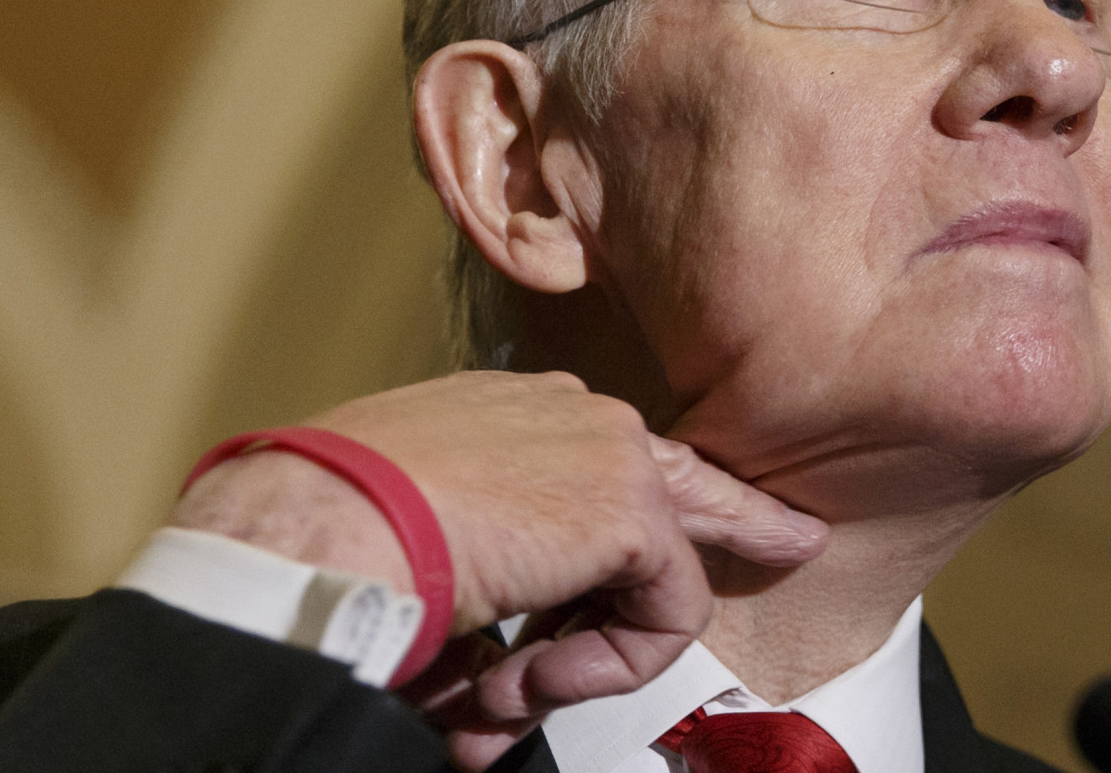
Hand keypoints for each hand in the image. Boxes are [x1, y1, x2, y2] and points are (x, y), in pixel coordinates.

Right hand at [172, 370, 828, 770]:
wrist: (314, 527)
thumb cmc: (331, 538)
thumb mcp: (421, 550)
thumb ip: (488, 592)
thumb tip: (497, 674)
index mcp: (508, 418)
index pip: (608, 457)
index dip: (656, 510)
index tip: (696, 528)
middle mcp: (566, 418)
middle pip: (682, 482)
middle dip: (740, 523)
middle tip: (796, 540)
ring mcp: (607, 452)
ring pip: (660, 575)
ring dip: (590, 655)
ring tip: (510, 692)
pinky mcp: (629, 506)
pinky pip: (667, 615)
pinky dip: (611, 667)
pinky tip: (536, 677)